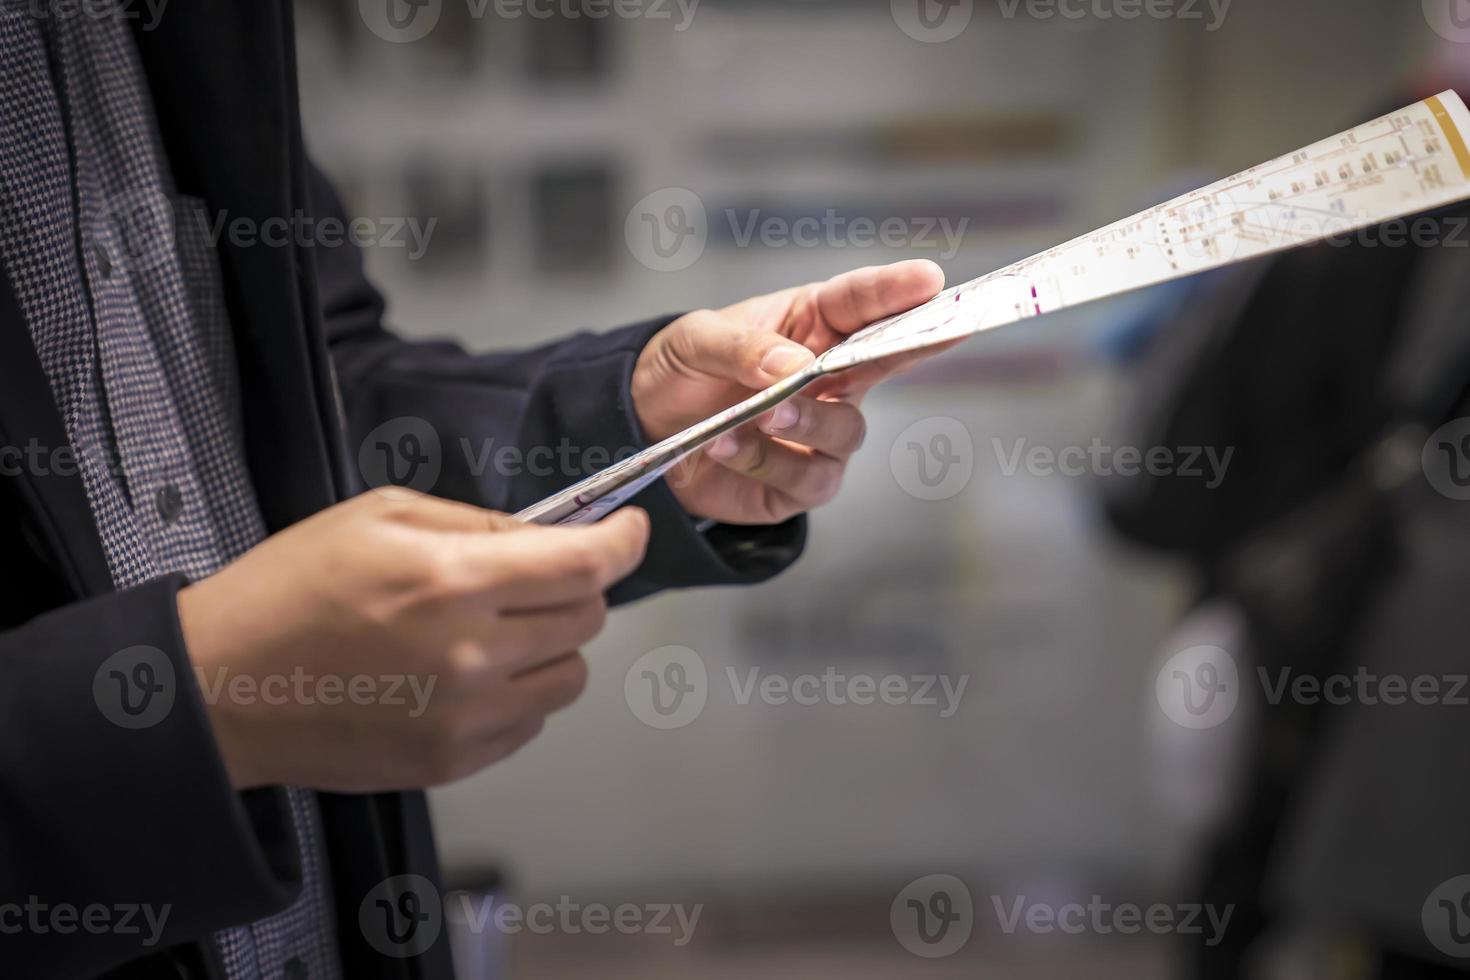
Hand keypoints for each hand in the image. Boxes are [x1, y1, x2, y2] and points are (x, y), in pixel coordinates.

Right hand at [176, 489, 649, 791]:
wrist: (223, 688)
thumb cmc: (287, 593)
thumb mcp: (379, 515)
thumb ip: (476, 522)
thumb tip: (545, 532)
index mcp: (452, 582)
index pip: (583, 566)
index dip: (621, 543)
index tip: (629, 532)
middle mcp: (471, 656)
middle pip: (586, 619)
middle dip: (573, 588)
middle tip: (528, 577)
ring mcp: (465, 718)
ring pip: (570, 677)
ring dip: (550, 646)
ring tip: (492, 631)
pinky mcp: (452, 761)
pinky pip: (530, 723)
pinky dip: (518, 694)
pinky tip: (466, 674)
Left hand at [632, 259, 946, 523]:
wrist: (643, 431)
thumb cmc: (679, 371)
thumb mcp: (695, 340)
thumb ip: (742, 347)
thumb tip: (794, 365)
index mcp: (810, 325)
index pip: (860, 304)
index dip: (897, 291)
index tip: (930, 280)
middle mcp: (829, 379)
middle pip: (887, 360)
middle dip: (913, 346)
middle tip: (919, 337)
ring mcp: (819, 433)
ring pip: (846, 429)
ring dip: (809, 419)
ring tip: (761, 412)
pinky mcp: (798, 482)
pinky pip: (806, 478)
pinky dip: (766, 461)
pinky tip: (727, 445)